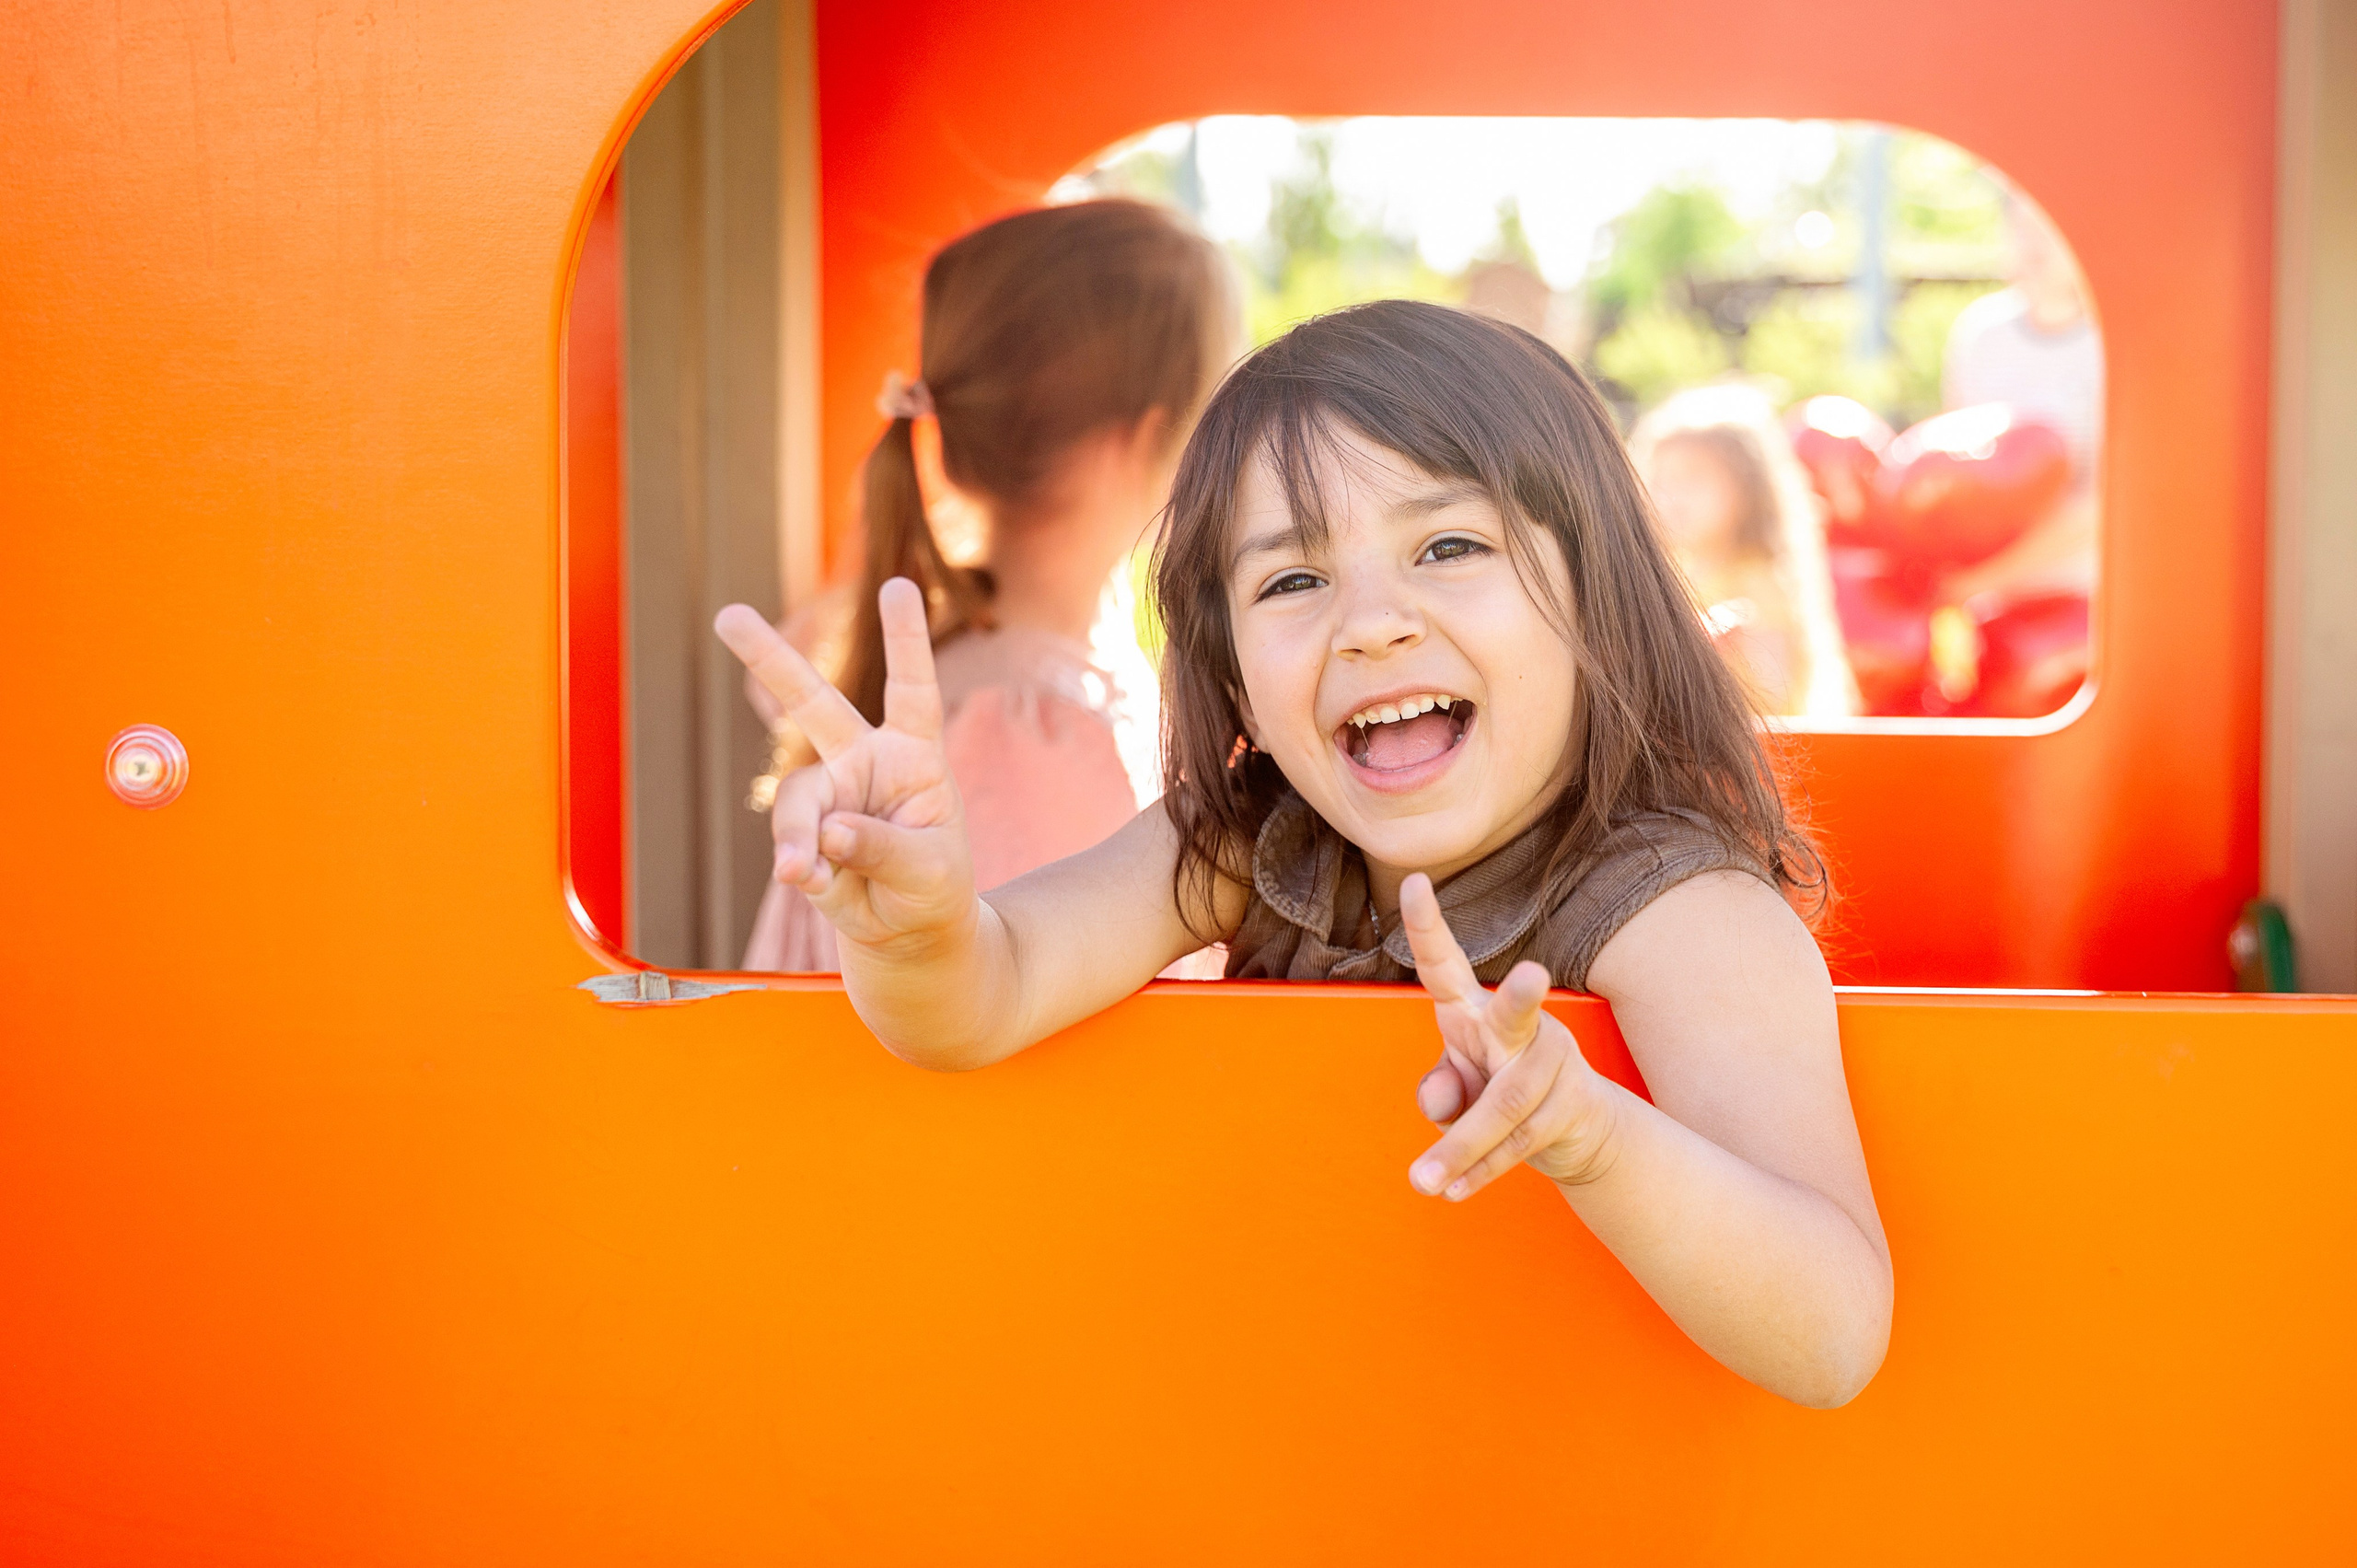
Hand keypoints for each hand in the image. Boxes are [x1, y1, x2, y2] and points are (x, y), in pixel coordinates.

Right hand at [713, 579, 976, 954]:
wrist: (909, 930)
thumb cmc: (933, 886)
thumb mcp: (931, 870)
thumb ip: (884, 847)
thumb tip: (829, 829)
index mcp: (913, 754)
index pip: (911, 689)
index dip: (904, 639)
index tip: (897, 584)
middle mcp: (864, 761)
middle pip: (814, 703)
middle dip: (770, 660)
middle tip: (728, 616)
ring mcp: (829, 794)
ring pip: (797, 798)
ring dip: (796, 835)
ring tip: (802, 873)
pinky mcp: (803, 832)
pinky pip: (790, 841)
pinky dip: (797, 864)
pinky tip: (808, 882)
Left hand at [1399, 873, 1621, 1199]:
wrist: (1572, 1130)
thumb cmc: (1495, 1090)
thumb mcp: (1459, 1088)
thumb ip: (1440, 1090)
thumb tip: (1443, 1101)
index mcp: (1475, 1010)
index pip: (1446, 965)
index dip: (1428, 926)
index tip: (1414, 882)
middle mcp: (1519, 1026)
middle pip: (1516, 1013)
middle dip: (1525, 996)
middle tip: (1536, 975)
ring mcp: (1552, 1063)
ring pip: (1506, 1107)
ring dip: (1462, 1148)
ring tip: (1422, 1183)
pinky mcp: (1573, 1105)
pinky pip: (1522, 1142)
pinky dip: (1483, 1169)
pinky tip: (1454, 1190)